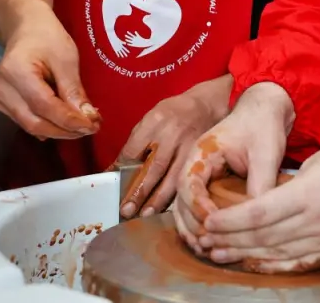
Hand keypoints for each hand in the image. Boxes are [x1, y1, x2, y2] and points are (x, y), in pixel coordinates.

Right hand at [0, 12, 100, 139]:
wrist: (26, 29)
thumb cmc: (47, 38)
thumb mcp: (66, 58)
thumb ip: (73, 89)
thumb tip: (87, 118)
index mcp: (15, 71)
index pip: (44, 105)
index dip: (68, 120)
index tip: (92, 126)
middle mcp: (0, 88)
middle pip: (35, 121)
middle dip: (65, 130)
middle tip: (91, 128)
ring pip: (30, 125)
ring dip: (58, 130)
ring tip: (82, 125)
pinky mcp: (0, 104)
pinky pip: (26, 122)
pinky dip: (48, 125)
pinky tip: (65, 122)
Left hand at [117, 75, 232, 219]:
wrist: (206, 105)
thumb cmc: (173, 113)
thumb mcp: (151, 118)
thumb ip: (136, 141)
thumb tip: (117, 168)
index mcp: (155, 121)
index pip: (134, 149)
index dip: (122, 170)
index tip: (113, 187)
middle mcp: (172, 134)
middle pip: (154, 167)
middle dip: (140, 191)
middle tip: (127, 210)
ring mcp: (189, 147)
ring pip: (173, 177)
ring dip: (159, 199)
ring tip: (146, 215)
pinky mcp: (200, 157)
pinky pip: (187, 178)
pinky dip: (177, 195)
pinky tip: (169, 208)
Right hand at [172, 82, 293, 251]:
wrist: (266, 109)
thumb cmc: (263, 126)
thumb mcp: (265, 153)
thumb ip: (260, 183)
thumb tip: (258, 217)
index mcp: (201, 152)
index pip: (187, 185)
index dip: (197, 208)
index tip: (214, 224)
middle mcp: (195, 165)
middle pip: (180, 202)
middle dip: (192, 226)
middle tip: (208, 246)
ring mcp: (200, 175)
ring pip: (185, 208)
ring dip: (193, 230)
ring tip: (207, 250)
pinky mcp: (210, 184)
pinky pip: (198, 208)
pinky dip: (202, 225)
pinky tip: (214, 241)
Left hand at [198, 134, 319, 272]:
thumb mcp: (316, 163)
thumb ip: (288, 188)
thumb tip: (261, 206)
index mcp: (309, 194)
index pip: (258, 213)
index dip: (230, 221)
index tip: (209, 221)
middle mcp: (317, 221)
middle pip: (263, 237)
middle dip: (230, 240)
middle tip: (205, 241)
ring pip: (278, 253)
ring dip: (246, 255)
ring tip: (221, 255)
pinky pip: (300, 262)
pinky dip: (275, 265)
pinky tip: (256, 265)